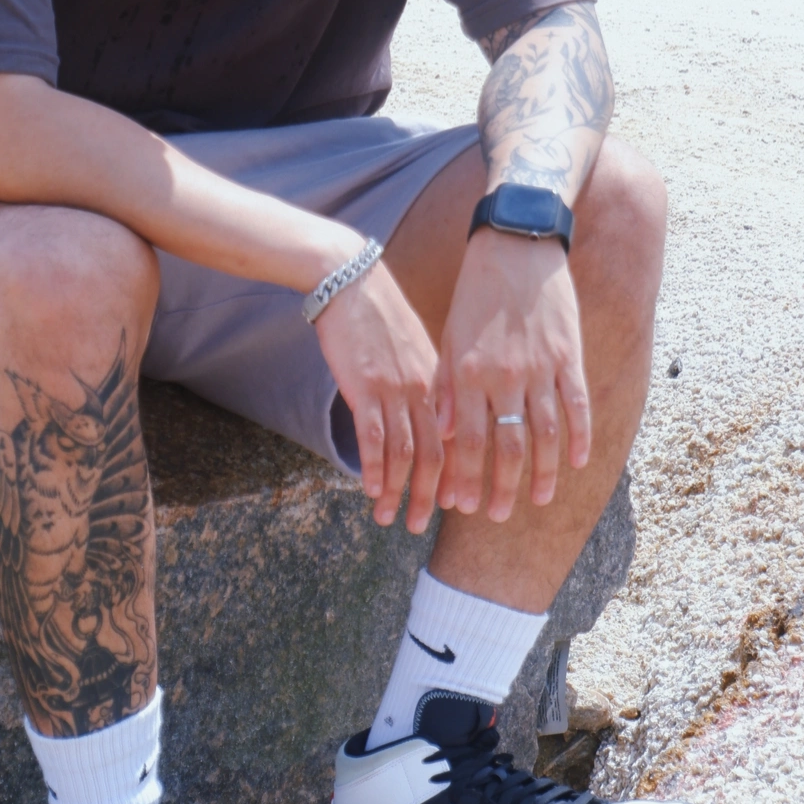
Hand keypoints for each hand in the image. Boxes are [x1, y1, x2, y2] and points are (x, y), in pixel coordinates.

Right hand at [313, 263, 442, 533]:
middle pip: (435, 454)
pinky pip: (373, 438)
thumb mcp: (411, 344)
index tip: (449, 502)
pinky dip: (374, 469)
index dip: (453, 473)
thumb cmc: (377, 310)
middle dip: (429, 494)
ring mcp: (394, 388)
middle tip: (420, 524)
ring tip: (389, 518)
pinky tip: (370, 490)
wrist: (349, 279)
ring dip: (398, 491)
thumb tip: (428, 412)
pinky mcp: (364, 386)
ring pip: (404, 453)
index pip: (454, 437)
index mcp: (436, 378)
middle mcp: (422, 388)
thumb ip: (422, 379)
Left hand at [435, 229, 590, 522]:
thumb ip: (447, 385)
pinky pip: (577, 406)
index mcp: (469, 371)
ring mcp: (541, 367)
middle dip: (501, 486)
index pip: (466, 439)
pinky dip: (579, 437)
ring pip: (545, 434)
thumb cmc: (476, 292)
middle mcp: (505, 375)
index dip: (465, 476)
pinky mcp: (568, 355)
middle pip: (506, 446)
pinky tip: (576, 463)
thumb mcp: (450, 335)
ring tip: (538, 500)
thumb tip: (443, 433)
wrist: (516, 245)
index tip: (462, 505)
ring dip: (543, 473)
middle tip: (496, 515)